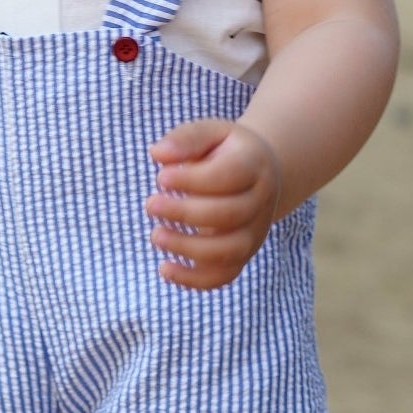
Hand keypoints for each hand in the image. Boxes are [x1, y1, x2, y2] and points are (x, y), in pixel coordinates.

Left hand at [145, 118, 282, 291]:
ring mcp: (255, 231)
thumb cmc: (224, 151)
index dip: (192, 180)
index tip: (161, 177)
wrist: (257, 174)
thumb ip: (186, 138)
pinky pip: (224, 275)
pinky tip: (165, 268)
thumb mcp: (210, 132)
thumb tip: (158, 153)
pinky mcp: (243, 254)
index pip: (228, 176)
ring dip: (189, 248)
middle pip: (229, 215)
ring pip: (229, 250)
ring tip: (156, 235)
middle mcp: (261, 201)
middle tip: (151, 204)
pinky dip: (195, 280)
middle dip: (185, 213)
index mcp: (254, 165)